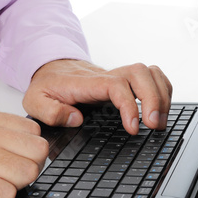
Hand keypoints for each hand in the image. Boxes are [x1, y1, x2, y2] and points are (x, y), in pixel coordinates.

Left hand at [23, 60, 172, 134]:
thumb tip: (76, 119)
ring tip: (160, 121)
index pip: (116, 85)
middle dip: (154, 99)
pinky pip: (150, 77)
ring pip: (148, 72)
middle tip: (154, 125)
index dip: (130, 105)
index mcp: (85, 83)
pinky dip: (162, 89)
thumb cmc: (45, 86)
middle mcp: (105, 76)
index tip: (133, 127)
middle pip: (139, 73)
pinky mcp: (123, 81)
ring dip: (161, 95)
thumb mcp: (35, 102)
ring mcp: (116, 77)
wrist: (49, 70)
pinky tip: (160, 108)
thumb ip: (51, 112)